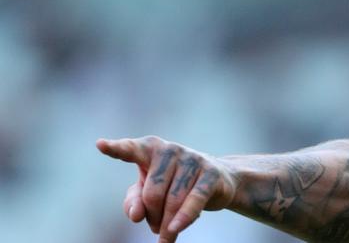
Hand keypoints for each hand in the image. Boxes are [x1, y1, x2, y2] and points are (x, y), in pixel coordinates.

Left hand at [96, 136, 236, 242]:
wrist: (217, 179)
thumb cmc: (174, 184)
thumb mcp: (148, 192)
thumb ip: (134, 202)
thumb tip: (136, 215)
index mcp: (150, 150)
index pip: (131, 150)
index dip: (116, 149)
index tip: (100, 145)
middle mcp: (171, 150)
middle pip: (152, 194)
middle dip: (152, 216)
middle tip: (155, 227)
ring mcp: (193, 159)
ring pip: (173, 201)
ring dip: (168, 225)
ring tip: (167, 235)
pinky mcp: (211, 173)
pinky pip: (194, 200)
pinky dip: (183, 218)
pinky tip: (174, 231)